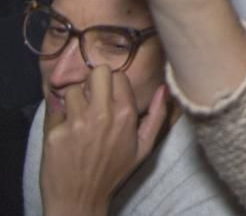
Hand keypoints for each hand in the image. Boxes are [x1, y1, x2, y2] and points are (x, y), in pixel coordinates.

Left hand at [40, 67, 167, 215]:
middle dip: (94, 81)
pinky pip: (55, 110)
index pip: (119, 76)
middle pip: (97, 72)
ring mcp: (76, 122)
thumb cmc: (113, 173)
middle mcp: (101, 114)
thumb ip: (157, 116)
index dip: (114, 83)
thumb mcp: (143, 147)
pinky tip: (65, 132)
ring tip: (78, 117)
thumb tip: (164, 88)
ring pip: (73, 89)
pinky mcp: (54, 132)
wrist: (80, 199)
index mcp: (125, 114)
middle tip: (93, 96)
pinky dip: (59, 118)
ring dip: (75, 100)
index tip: (110, 94)